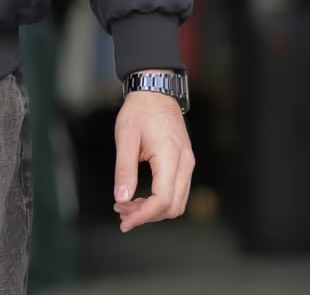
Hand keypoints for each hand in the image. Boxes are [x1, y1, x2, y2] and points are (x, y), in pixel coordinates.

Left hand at [113, 91, 194, 232]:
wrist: (155, 90)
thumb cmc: (140, 109)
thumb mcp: (125, 136)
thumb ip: (124, 169)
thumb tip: (121, 198)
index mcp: (170, 156)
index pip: (163, 200)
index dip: (144, 215)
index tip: (125, 219)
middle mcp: (184, 163)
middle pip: (173, 206)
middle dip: (147, 216)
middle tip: (122, 213)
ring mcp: (187, 163)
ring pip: (177, 202)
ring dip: (154, 210)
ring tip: (128, 206)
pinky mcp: (184, 162)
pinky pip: (177, 191)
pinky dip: (160, 200)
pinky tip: (141, 197)